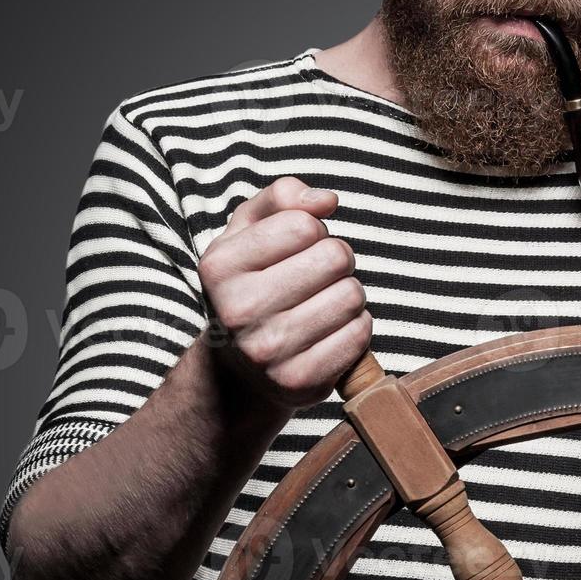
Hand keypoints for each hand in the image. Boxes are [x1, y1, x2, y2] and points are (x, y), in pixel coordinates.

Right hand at [197, 176, 371, 410]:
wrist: (238, 371)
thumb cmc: (251, 285)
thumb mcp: (248, 232)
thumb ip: (282, 197)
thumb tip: (326, 200)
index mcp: (220, 266)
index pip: (304, 224)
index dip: (313, 230)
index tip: (298, 248)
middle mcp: (238, 311)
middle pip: (335, 256)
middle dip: (336, 259)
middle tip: (316, 276)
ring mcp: (268, 352)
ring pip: (353, 295)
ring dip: (347, 293)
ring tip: (321, 303)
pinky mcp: (300, 382)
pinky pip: (360, 334)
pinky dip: (355, 326)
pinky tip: (328, 331)